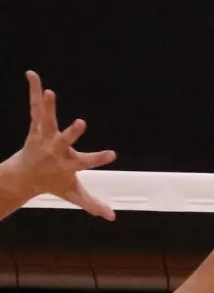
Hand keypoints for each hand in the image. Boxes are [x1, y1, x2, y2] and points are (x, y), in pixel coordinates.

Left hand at [3, 72, 116, 218]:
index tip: (113, 154)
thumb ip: (92, 204)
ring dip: (47, 106)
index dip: (100, 158)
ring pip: (46, 120)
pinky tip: (32, 75)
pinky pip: (34, 107)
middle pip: (64, 140)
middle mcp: (55, 150)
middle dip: (71, 133)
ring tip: (49, 91)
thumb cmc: (52, 184)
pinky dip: (33, 91)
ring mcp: (44, 137)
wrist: (22, 177)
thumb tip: (111, 217)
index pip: (86, 162)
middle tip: (81, 123)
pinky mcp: (36, 126)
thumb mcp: (73, 194)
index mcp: (68, 164)